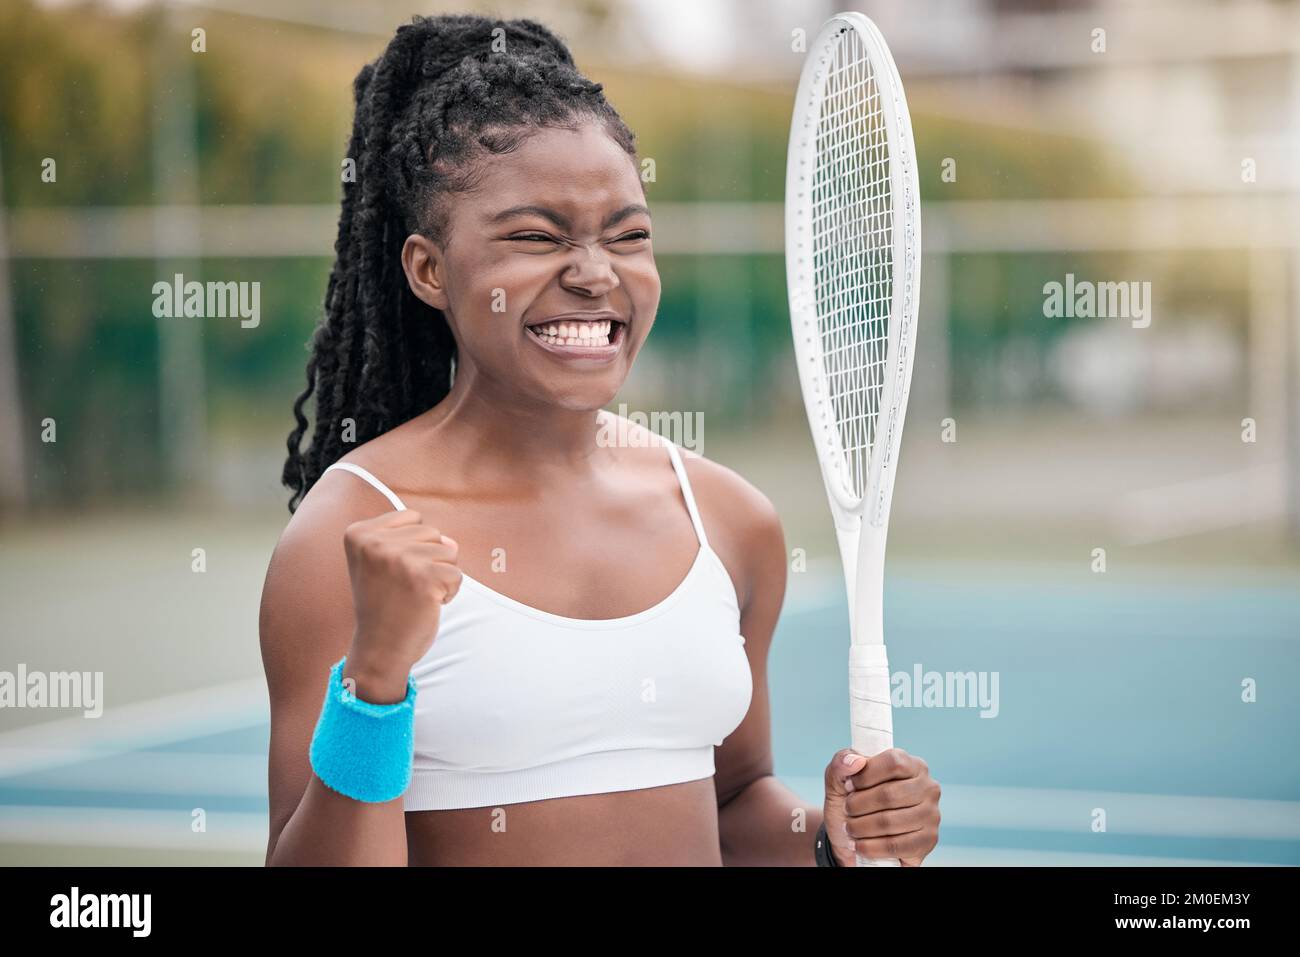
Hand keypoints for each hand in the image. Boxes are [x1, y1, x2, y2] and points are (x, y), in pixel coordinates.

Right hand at [342, 509, 460, 696]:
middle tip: (405, 587)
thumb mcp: (385, 564)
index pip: (412, 517)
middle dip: (428, 560)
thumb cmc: (384, 605)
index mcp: (358, 533)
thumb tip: (452, 542)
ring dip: (440, 575)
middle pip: (432, 532)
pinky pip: (457, 574)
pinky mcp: (423, 578)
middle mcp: (375, 542)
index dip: (412, 546)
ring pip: (449, 550)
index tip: (392, 572)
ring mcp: (399, 559)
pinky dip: (449, 592)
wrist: (379, 649)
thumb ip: (416, 541)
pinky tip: (426, 605)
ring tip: (416, 594)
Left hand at [822, 747, 939, 866]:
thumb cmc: (851, 801)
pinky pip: (895, 845)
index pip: (893, 762)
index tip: (849, 786)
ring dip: (860, 827)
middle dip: (858, 805)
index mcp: (912, 764)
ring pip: (889, 822)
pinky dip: (870, 847)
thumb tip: (855, 761)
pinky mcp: (927, 841)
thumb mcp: (840, 778)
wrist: (851, 837)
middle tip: (847, 810)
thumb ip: (841, 762)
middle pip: (889, 794)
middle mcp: (928, 787)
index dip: (866, 775)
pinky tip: (859, 845)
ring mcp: (931, 815)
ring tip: (850, 828)